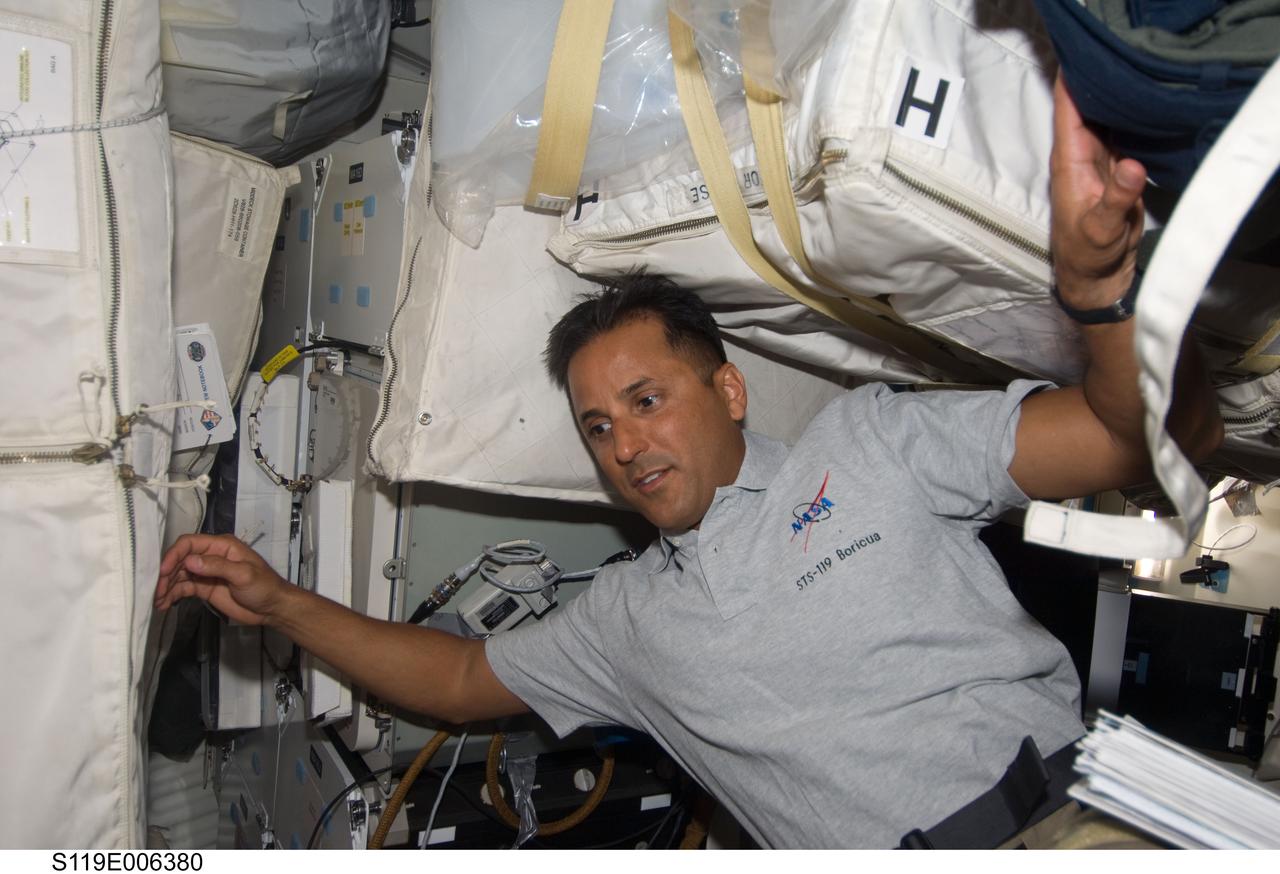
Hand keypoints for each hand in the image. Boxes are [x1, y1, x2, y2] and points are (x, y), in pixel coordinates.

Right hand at [155, 533, 288, 625]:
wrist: (273, 608)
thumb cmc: (264, 586)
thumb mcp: (243, 574)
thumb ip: (217, 566)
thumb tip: (189, 561)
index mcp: (221, 546)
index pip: (190, 543)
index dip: (174, 555)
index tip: (163, 571)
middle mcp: (210, 556)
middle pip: (180, 560)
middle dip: (166, 574)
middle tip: (156, 591)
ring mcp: (206, 573)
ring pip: (179, 575)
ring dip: (166, 587)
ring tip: (156, 601)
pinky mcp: (204, 588)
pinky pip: (184, 588)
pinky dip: (172, 595)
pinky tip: (164, 604)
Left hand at [1049, 75, 1146, 308]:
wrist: (1097, 275)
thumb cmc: (1088, 254)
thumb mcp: (1101, 229)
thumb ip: (1117, 198)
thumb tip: (1132, 165)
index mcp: (1070, 164)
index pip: (1068, 114)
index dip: (1072, 84)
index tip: (1081, 55)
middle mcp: (1081, 156)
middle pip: (1086, 108)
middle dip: (1095, 82)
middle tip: (1115, 53)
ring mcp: (1098, 161)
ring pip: (1103, 118)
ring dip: (1112, 97)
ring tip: (1129, 69)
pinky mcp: (1115, 169)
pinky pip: (1119, 133)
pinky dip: (1127, 117)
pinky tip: (1139, 100)